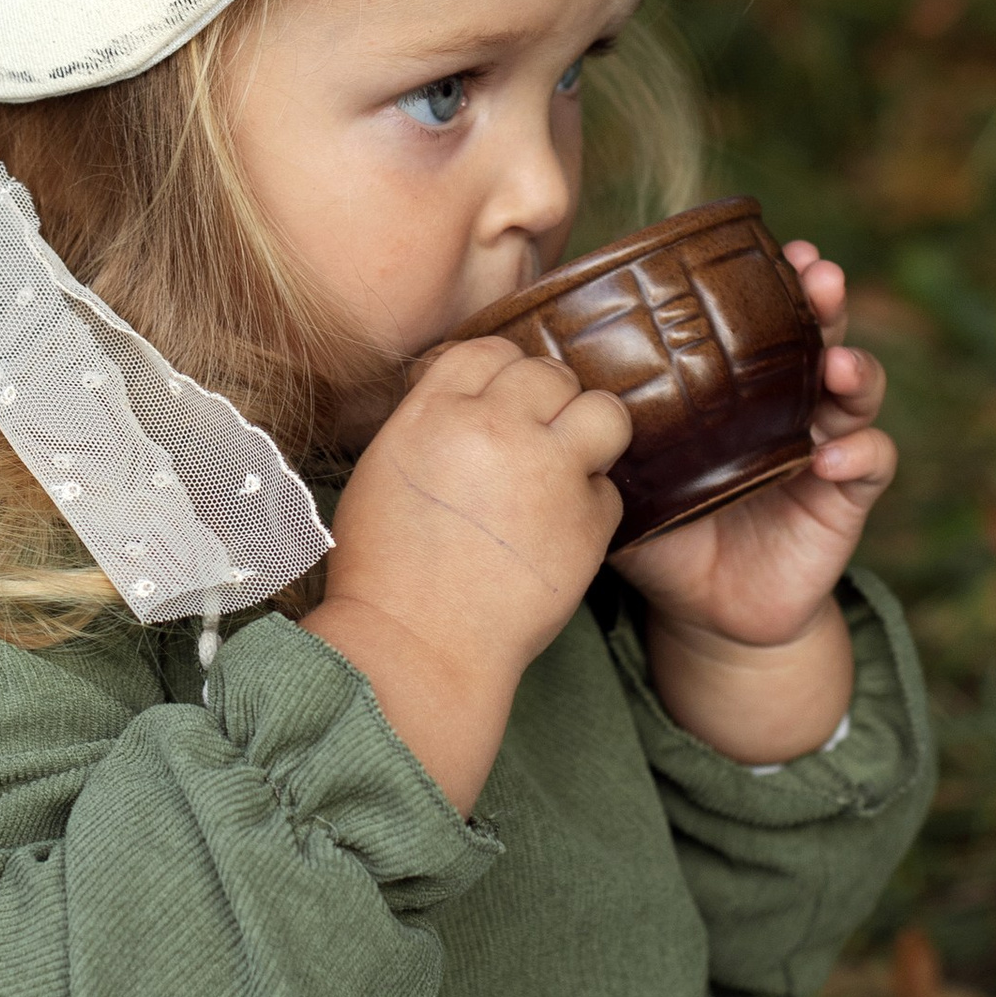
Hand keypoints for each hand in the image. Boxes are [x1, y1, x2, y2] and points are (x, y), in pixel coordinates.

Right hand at [304, 338, 631, 811]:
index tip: (502, 401)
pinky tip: (564, 529)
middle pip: (549, 374)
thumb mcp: (384, 472)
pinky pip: (611, 488)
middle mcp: (497, 428)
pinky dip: (594, 503)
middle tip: (538, 441)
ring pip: (604, 412)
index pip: (488, 349)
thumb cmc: (385, 572)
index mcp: (436, 412)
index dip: (500, 372)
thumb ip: (430, 424)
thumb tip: (466, 403)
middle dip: (547, 402)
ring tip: (572, 465)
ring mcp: (549, 472)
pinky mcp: (588, 522)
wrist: (417, 647)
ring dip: (592, 432)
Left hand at [613, 243, 895, 761]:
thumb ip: (598, 438)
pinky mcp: (844, 499)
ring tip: (837, 365)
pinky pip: (868, 465)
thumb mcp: (627, 480)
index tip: (780, 249)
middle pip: (818, 337)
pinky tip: (832, 457)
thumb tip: (535, 386)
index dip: (776, 284)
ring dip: (854, 368)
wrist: (708, 613)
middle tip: (821, 277)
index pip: (764, 322)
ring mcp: (823, 447)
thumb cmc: (666, 533)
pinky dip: (859, 453)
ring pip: (856, 391)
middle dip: (824, 302)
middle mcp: (788, 406)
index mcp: (740, 389)